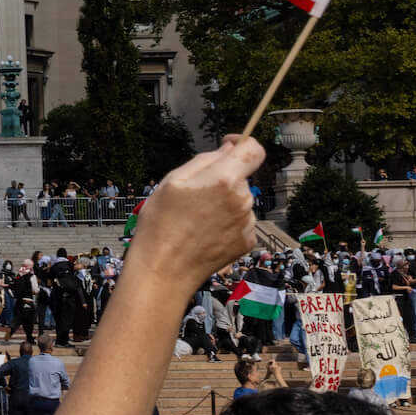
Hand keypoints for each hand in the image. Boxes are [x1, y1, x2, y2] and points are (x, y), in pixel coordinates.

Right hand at [125, 135, 264, 284]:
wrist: (164, 272)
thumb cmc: (161, 225)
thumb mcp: (171, 182)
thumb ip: (204, 160)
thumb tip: (227, 149)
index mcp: (224, 180)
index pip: (254, 150)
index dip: (243, 143)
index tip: (228, 146)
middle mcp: (243, 200)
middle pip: (241, 178)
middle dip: (222, 180)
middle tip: (193, 197)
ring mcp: (247, 223)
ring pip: (240, 201)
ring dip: (224, 203)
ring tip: (195, 220)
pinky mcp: (247, 242)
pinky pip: (240, 222)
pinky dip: (227, 223)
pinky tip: (205, 234)